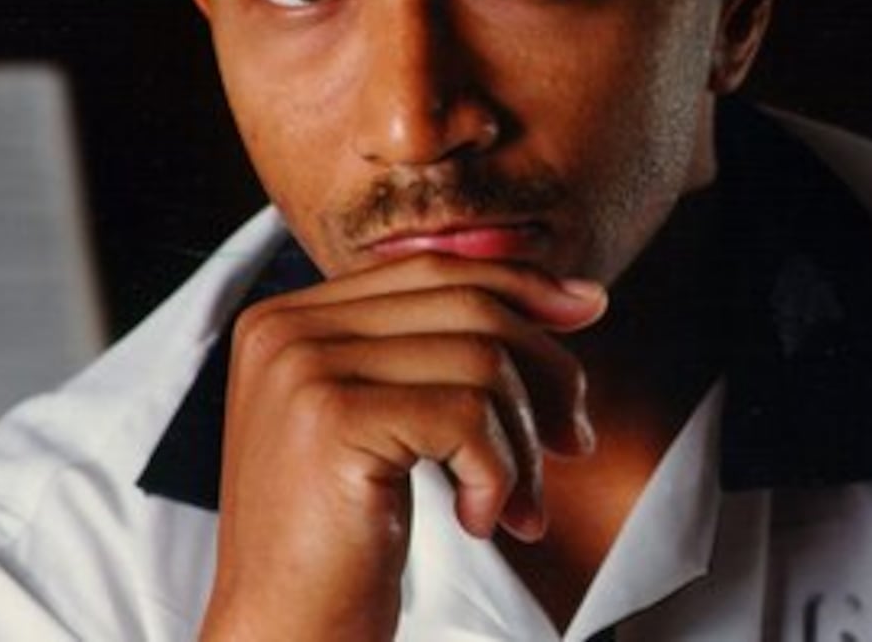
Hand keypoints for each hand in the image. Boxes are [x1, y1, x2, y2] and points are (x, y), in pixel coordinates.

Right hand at [198, 254, 606, 641]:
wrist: (283, 640)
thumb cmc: (340, 545)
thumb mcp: (392, 421)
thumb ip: (447, 348)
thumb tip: (580, 296)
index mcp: (290, 318)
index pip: (434, 267)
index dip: (522, 285)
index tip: (588, 312)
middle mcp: (286, 329)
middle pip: (467, 304)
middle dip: (544, 371)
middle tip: (571, 442)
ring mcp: (303, 369)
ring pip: (481, 359)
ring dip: (523, 443)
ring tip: (515, 505)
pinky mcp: (332, 419)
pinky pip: (467, 415)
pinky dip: (498, 473)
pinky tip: (477, 520)